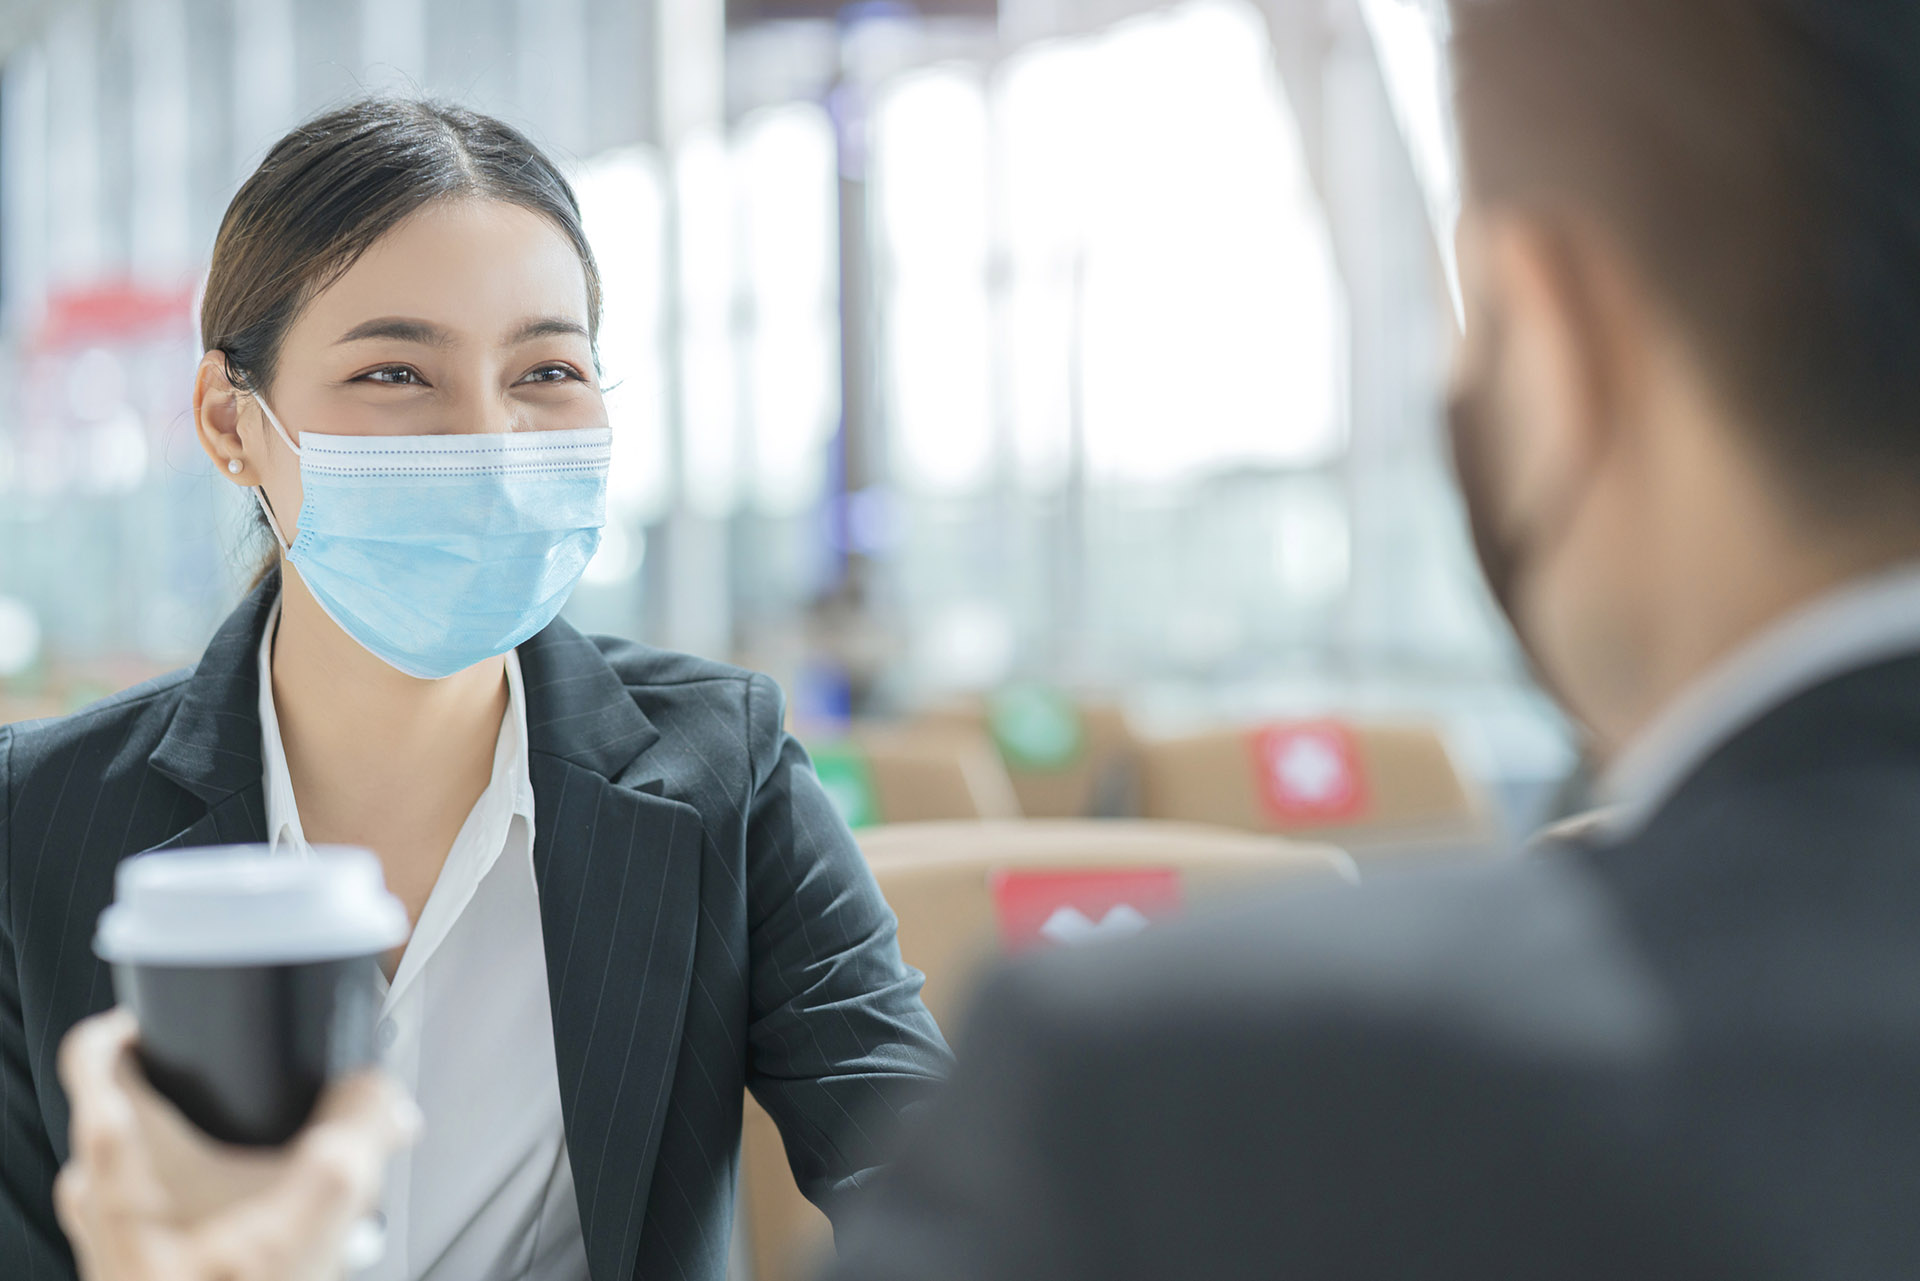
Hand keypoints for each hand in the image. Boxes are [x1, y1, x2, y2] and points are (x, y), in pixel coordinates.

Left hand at [54, 1009, 419, 1280]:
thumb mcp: (320, 1204)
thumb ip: (361, 1128)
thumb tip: (384, 1093)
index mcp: (120, 1149)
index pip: (96, 1048)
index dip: (141, 1015)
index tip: (184, 1007)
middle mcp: (97, 1189)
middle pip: (137, 1102)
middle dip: (209, 1093)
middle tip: (265, 1094)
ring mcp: (108, 1235)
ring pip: (154, 1162)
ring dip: (216, 1155)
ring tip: (283, 1172)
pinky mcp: (128, 1270)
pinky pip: (164, 1211)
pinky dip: (212, 1203)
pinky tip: (271, 1225)